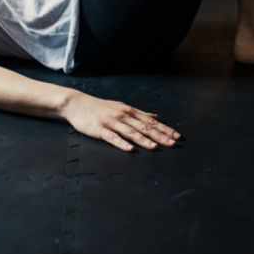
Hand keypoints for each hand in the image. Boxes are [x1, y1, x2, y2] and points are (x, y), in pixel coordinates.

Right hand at [62, 91, 180, 151]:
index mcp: (130, 111)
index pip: (151, 121)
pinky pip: (112, 137)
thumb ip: (140, 114)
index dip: (164, 129)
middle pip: (144, 127)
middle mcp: (123, 116)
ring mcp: (111, 122)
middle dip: (159, 135)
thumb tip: (156, 116)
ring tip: (155, 147)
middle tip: (172, 143)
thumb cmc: (101, 107)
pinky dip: (121, 143)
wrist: (77, 104)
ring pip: (130, 132)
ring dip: (143, 140)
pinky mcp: (100, 129)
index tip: (177, 136)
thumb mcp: (122, 108)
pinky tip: (129, 149)